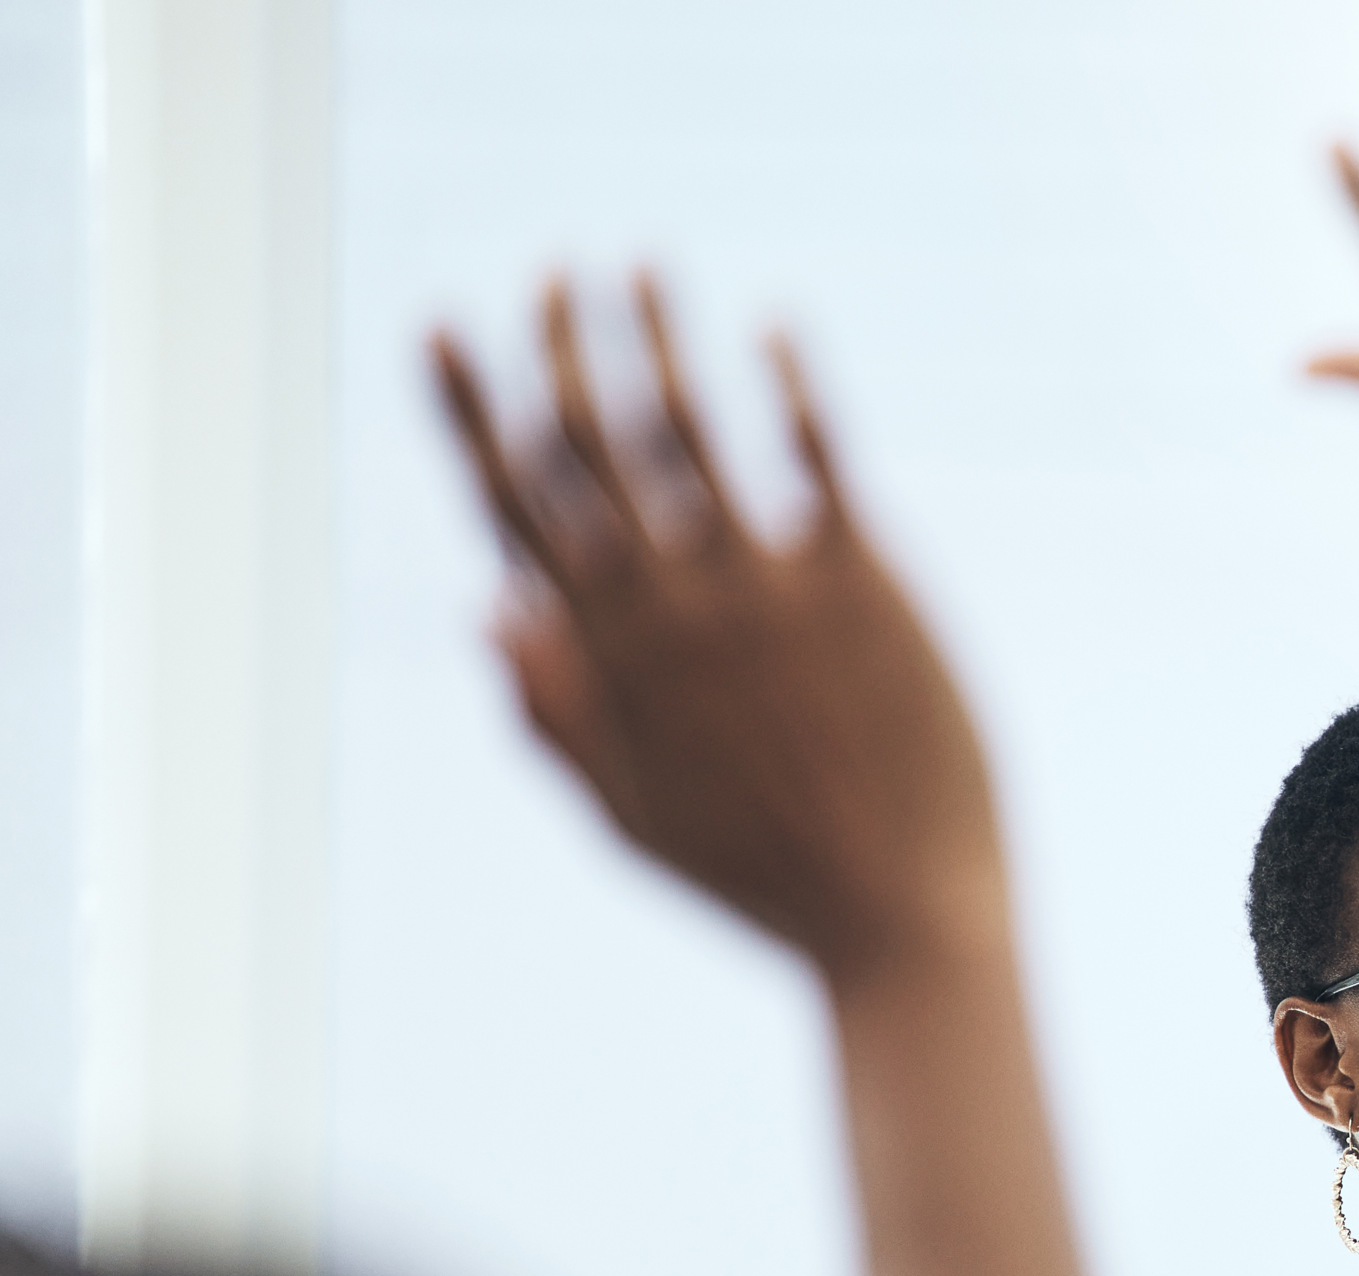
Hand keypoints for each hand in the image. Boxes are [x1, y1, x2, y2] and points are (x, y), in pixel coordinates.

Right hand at [431, 276, 1004, 987]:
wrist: (906, 922)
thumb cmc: (769, 884)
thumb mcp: (632, 820)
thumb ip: (554, 717)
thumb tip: (488, 605)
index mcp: (608, 664)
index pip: (514, 508)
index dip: (471, 408)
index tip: (446, 327)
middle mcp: (673, 612)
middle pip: (593, 446)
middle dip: (563, 345)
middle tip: (556, 269)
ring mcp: (765, 592)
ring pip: (691, 427)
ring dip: (658, 335)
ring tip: (643, 264)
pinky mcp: (862, 587)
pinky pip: (818, 458)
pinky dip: (790, 385)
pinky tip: (773, 326)